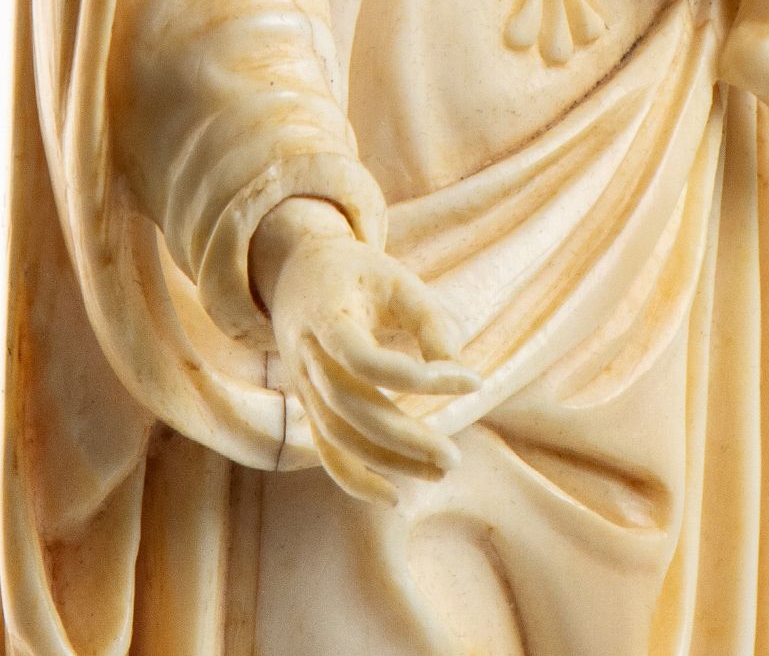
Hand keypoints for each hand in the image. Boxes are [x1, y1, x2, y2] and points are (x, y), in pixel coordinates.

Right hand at [255, 200, 477, 504]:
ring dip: (387, 461)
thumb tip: (459, 372)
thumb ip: (430, 321)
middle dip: (403, 438)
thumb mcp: (398, 281)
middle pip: (350, 407)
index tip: (470, 379)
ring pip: (337, 435)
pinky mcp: (307, 403)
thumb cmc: (359, 273)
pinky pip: (325, 449)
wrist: (298, 272)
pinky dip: (354, 478)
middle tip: (453, 456)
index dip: (417, 378)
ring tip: (440, 470)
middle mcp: (307, 354)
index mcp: (328, 314)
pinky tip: (393, 496)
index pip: (365, 359)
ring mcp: (303, 383)